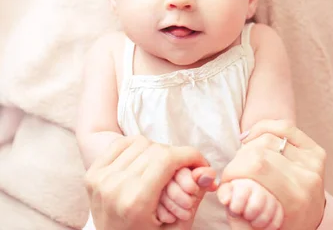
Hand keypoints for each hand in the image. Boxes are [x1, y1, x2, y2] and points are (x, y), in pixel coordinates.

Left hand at [85, 135, 215, 229]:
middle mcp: (114, 187)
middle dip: (175, 156)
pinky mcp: (92, 174)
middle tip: (183, 170)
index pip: (167, 159)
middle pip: (156, 149)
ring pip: (140, 143)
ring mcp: (100, 179)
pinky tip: (144, 164)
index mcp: (135, 202)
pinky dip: (137, 149)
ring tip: (162, 170)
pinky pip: (121, 145)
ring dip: (156, 152)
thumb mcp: (177, 227)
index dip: (190, 155)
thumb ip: (196, 197)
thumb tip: (208, 172)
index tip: (200, 162)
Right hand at [220, 120, 325, 229]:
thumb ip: (236, 211)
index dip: (234, 169)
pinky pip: (285, 127)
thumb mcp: (254, 227)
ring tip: (245, 159)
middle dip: (239, 159)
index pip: (257, 166)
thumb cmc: (278, 225)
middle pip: (261, 151)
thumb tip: (225, 190)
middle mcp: (308, 179)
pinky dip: (264, 128)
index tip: (226, 179)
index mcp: (295, 200)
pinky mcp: (316, 151)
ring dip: (250, 145)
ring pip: (269, 137)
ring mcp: (314, 163)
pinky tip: (252, 139)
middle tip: (234, 171)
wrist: (308, 224)